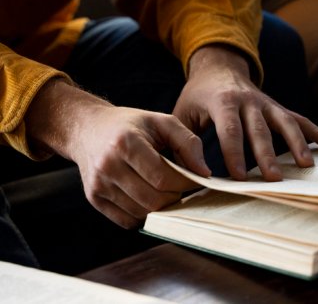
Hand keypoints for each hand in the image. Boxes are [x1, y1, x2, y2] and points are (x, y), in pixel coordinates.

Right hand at [26, 79, 209, 228]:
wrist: (88, 128)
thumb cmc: (131, 125)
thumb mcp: (162, 122)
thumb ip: (188, 142)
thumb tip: (204, 173)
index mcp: (126, 143)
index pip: (163, 178)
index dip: (185, 183)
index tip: (194, 179)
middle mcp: (108, 165)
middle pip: (153, 199)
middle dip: (174, 197)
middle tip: (181, 187)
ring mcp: (98, 184)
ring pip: (141, 213)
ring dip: (161, 207)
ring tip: (166, 190)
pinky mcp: (94, 198)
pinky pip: (127, 221)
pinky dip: (143, 215)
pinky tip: (148, 197)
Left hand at [173, 45, 317, 180]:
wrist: (219, 68)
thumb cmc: (198, 96)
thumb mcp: (184, 112)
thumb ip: (185, 138)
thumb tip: (190, 171)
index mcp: (222, 102)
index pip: (229, 129)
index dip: (234, 152)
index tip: (238, 176)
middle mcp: (248, 101)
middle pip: (260, 130)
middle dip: (267, 155)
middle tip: (274, 179)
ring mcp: (267, 104)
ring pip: (285, 123)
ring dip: (297, 144)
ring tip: (306, 166)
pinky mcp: (278, 108)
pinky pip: (300, 120)